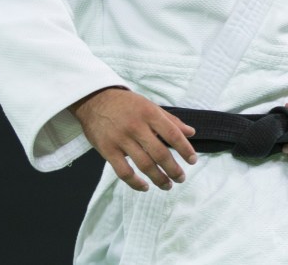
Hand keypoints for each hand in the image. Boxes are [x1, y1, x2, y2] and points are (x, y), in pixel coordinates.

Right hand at [70, 87, 197, 191]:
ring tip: (168, 185)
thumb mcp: (150, 106)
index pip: (173, 134)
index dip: (185, 149)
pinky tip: (145, 186)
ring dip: (158, 178)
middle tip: (181, 178)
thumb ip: (171, 120)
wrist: (95, 100)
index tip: (193, 161)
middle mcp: (137, 127)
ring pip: (144, 165)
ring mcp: (121, 139)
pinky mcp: (107, 150)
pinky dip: (135, 183)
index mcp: (150, 114)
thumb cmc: (127, 104)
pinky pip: (123, 171)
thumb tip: (191, 132)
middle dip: (173, 169)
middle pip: (160, 153)